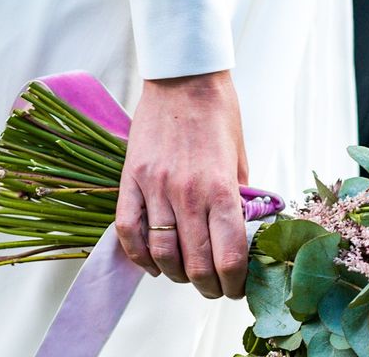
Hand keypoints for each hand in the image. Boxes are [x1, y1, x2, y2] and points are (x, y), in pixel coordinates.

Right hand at [116, 71, 248, 298]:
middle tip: (215, 289)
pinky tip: (153, 264)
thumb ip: (239, 199)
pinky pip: (128, 230)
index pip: (229, 255)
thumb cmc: (219, 115)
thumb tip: (241, 232)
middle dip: (209, 287)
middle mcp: (188, 194)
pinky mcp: (131, 179)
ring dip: (176, 276)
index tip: (238, 288)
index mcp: (221, 188)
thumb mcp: (240, 158)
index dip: (236, 283)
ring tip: (187, 277)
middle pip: (196, 263)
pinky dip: (138, 256)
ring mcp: (155, 187)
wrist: (184, 80)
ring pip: (161, 253)